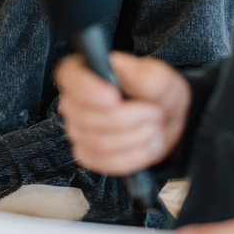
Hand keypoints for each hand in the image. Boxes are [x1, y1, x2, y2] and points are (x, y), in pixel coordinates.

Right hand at [54, 52, 190, 175]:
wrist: (164, 122)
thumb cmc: (156, 94)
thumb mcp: (160, 78)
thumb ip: (146, 75)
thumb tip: (125, 73)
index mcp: (87, 70)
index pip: (69, 76)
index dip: (86, 89)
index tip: (114, 97)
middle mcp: (75, 100)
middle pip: (86, 116)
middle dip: (129, 119)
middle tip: (155, 112)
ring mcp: (78, 129)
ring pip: (99, 143)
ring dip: (135, 138)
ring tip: (155, 128)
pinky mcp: (88, 154)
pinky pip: (105, 162)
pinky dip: (133, 156)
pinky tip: (148, 145)